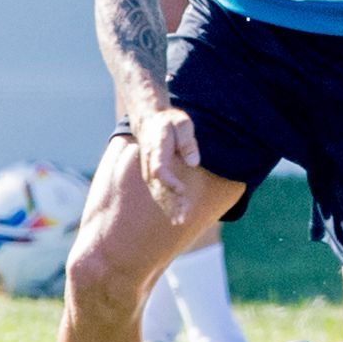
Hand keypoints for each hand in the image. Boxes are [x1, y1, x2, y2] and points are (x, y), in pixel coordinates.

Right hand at [134, 104, 207, 219]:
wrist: (149, 120)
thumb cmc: (169, 121)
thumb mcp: (182, 124)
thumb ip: (187, 142)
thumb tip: (193, 163)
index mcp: (156, 150)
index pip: (160, 170)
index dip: (169, 183)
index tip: (182, 191)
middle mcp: (149, 164)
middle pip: (158, 187)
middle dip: (171, 203)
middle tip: (182, 218)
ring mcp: (149, 171)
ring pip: (158, 192)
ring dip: (169, 207)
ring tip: (180, 221)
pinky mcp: (152, 176)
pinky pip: (159, 192)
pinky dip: (167, 204)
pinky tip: (176, 216)